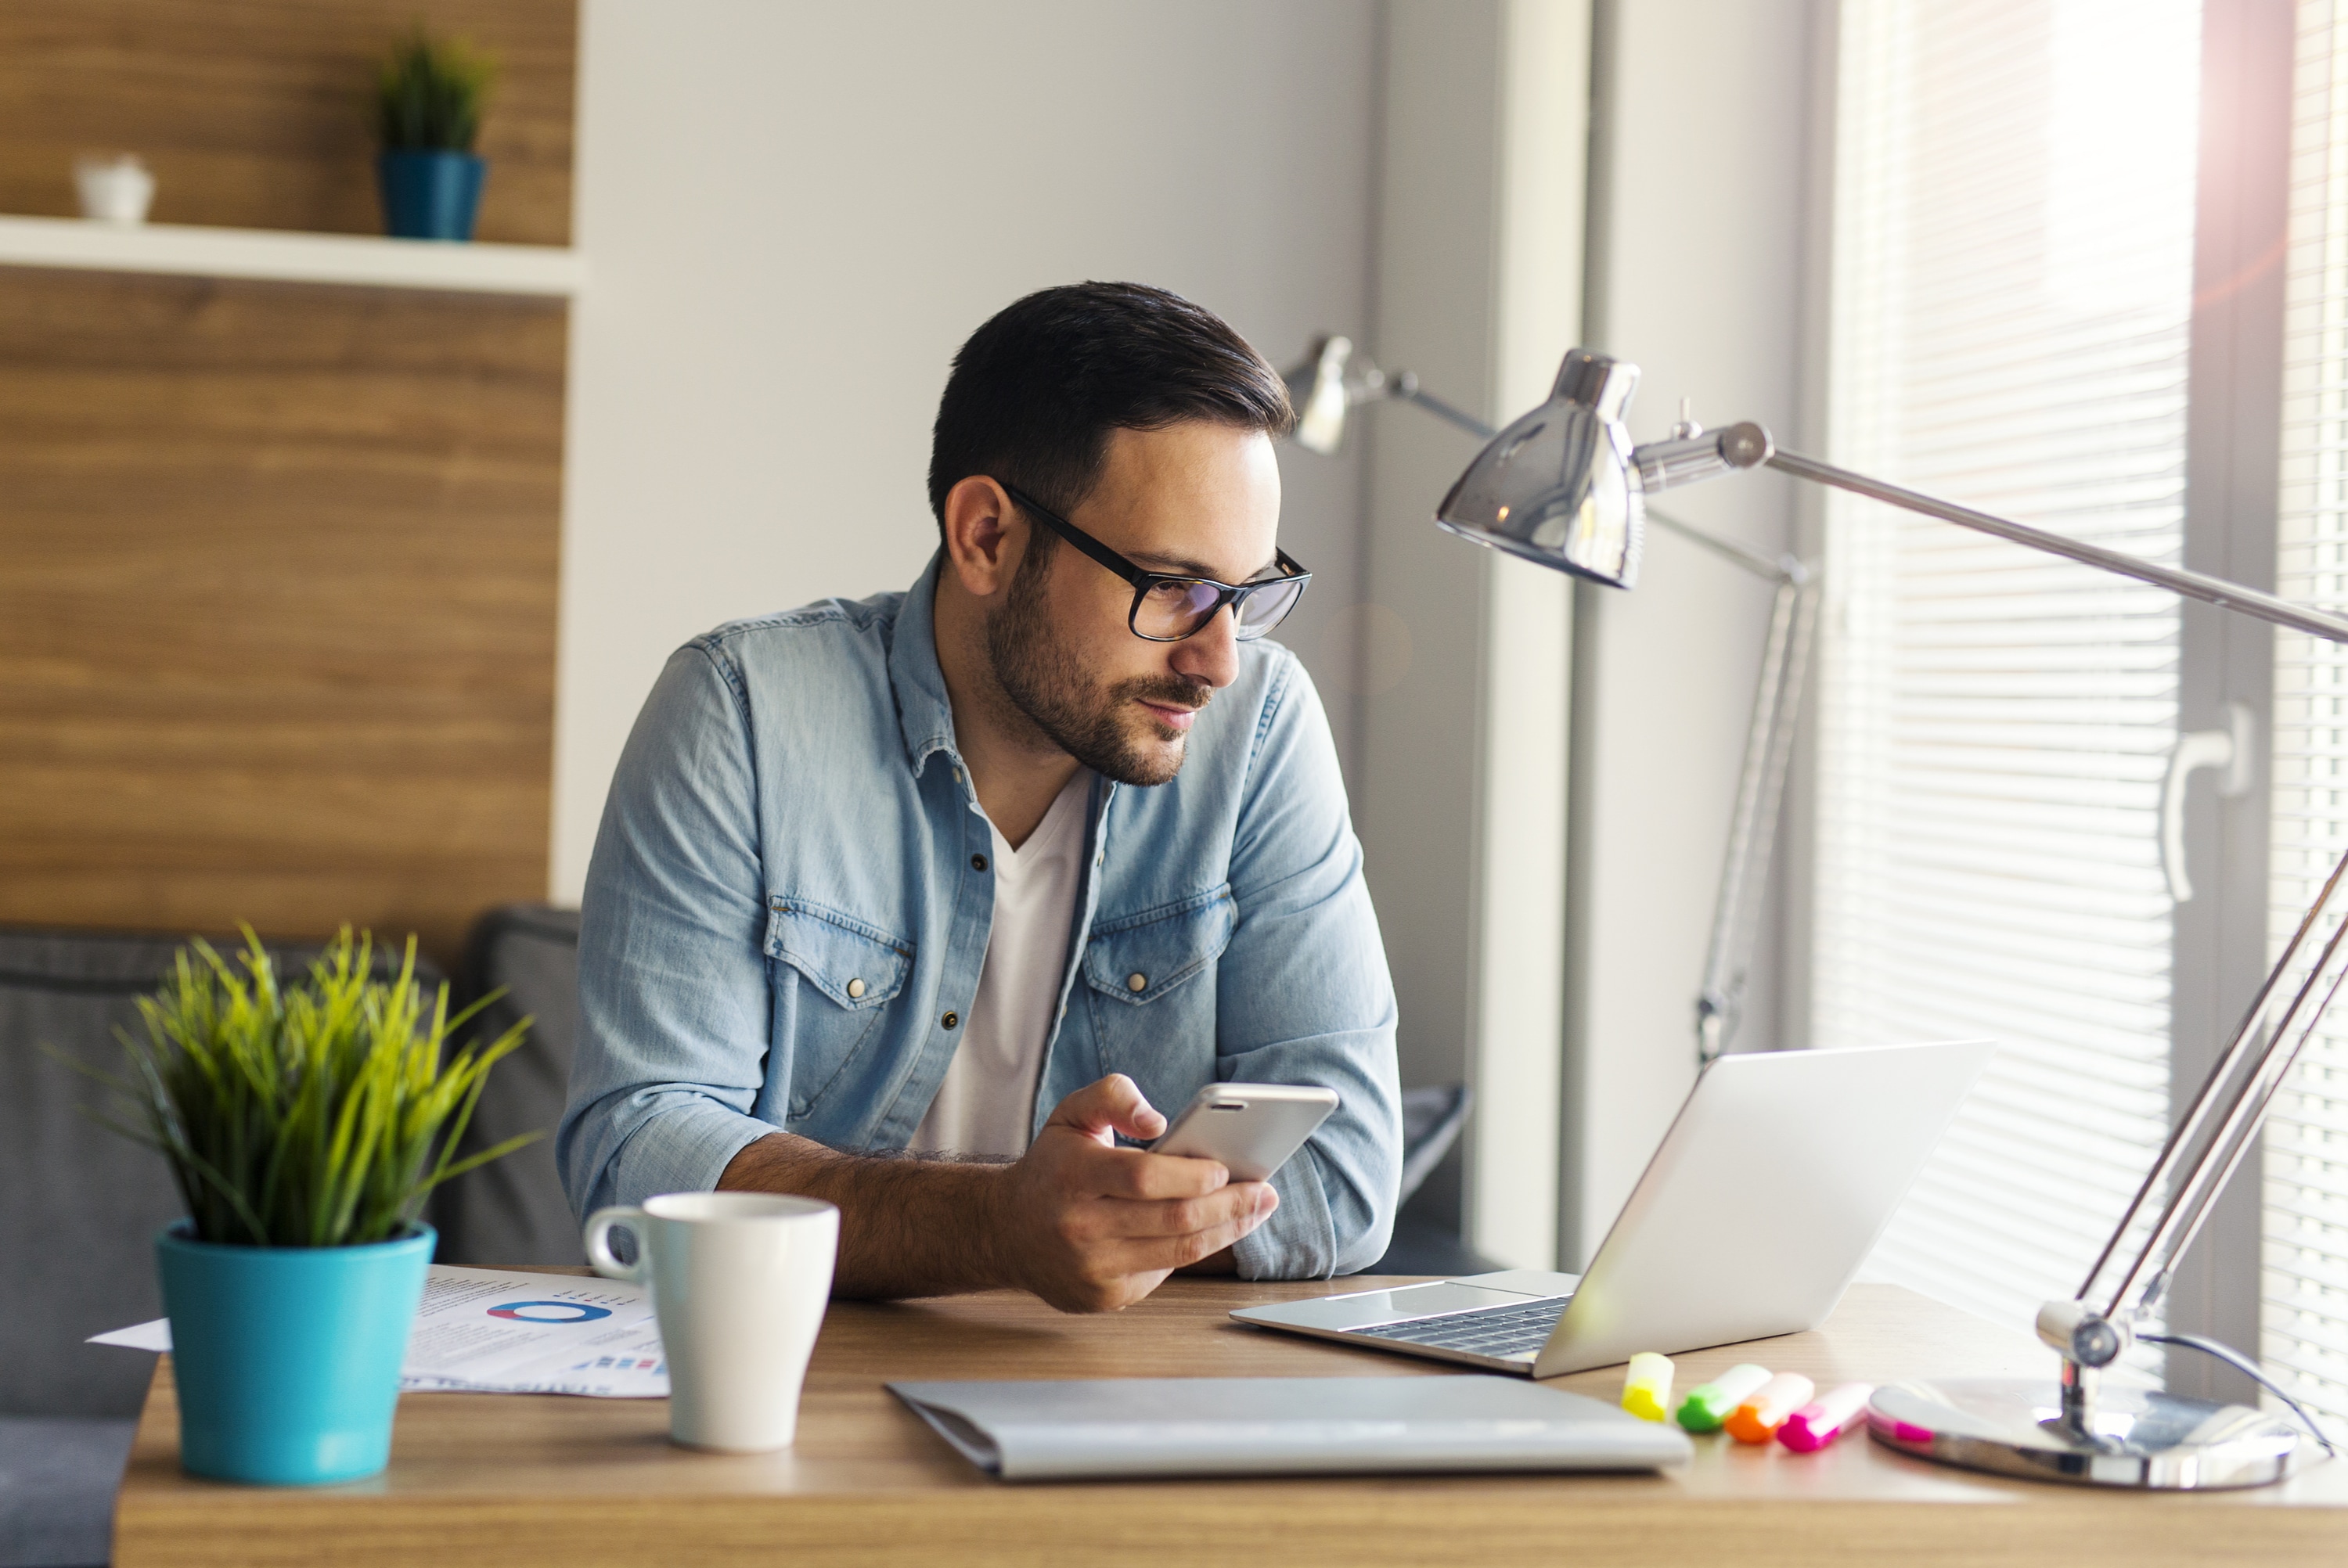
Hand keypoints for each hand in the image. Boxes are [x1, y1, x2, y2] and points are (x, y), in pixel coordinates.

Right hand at [987, 1074, 1277, 1312]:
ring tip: (1256, 1209)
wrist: (1006, 1232)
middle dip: (1230, 1205)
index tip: (1226, 1168)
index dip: (1192, 1174)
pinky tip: (1217, 1230)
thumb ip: (1113, 1096)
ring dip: (1228, 1230)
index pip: (1144, 1177)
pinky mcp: (1104, 1296)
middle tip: (1264, 1191)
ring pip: (1179, 1252)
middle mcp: (1080, 1226)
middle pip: (1173, 1219)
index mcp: (1073, 1176)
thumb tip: (1158, 1120)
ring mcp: (1092, 1268)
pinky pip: (1164, 1273)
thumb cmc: (1052, 1168)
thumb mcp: (1071, 1115)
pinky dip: (1196, 1250)